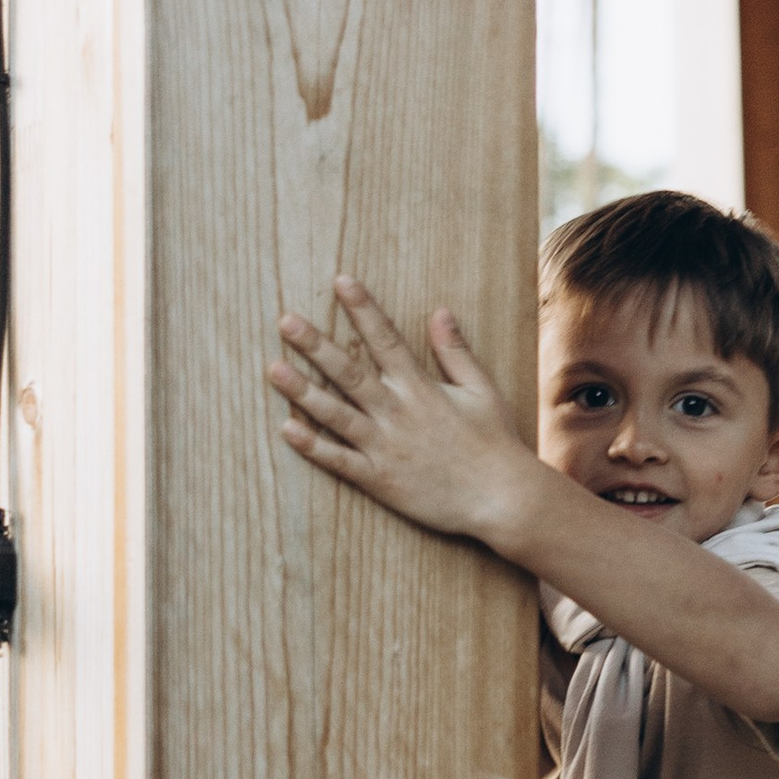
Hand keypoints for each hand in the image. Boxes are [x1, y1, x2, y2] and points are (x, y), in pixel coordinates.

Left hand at [266, 278, 534, 543]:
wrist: (504, 498)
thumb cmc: (495, 443)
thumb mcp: (481, 389)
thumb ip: (456, 350)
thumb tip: (439, 311)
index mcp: (421, 387)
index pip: (385, 338)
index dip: (362, 307)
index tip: (340, 281)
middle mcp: (398, 412)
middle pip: (349, 371)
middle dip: (315, 344)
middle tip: (285, 320)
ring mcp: (385, 446)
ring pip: (336, 414)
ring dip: (303, 391)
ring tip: (274, 368)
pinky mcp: (380, 480)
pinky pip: (340, 461)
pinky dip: (313, 446)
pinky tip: (286, 429)